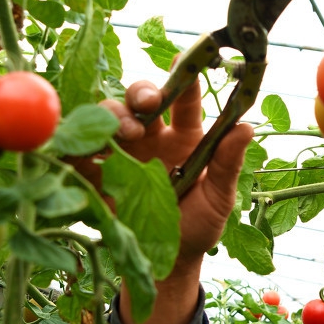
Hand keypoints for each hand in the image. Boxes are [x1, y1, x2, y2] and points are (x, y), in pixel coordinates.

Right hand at [71, 76, 252, 323]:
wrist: (168, 265)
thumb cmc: (198, 226)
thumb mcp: (219, 197)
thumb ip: (229, 163)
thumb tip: (247, 126)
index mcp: (186, 137)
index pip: (185, 99)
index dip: (185, 77)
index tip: (184, 58)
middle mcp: (153, 138)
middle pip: (140, 99)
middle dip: (141, 93)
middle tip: (148, 103)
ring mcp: (123, 153)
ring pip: (110, 117)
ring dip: (114, 116)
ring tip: (125, 133)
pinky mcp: (98, 174)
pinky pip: (80, 152)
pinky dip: (76, 144)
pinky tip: (80, 146)